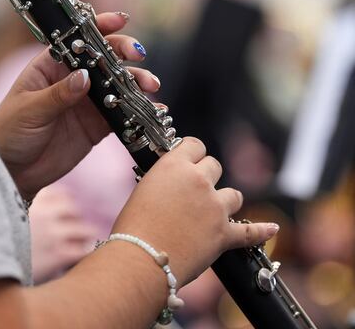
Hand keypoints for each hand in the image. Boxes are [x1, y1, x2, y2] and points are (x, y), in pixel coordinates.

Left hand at [0, 12, 158, 198]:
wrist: (13, 172)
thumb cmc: (9, 133)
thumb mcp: (30, 110)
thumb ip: (58, 94)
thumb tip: (84, 76)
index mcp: (50, 67)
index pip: (77, 40)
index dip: (98, 27)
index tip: (120, 21)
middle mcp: (71, 80)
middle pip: (103, 59)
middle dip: (124, 53)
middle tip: (139, 55)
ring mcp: (85, 103)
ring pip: (117, 86)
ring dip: (136, 82)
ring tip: (151, 86)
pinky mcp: (95, 126)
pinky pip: (121, 116)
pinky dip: (137, 113)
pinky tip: (153, 111)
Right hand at [29, 185, 97, 282]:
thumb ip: (14, 211)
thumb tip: (24, 211)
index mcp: (28, 200)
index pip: (57, 192)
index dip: (60, 203)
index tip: (58, 212)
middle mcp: (44, 213)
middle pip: (73, 209)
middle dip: (72, 219)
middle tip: (68, 231)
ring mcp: (53, 234)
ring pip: (84, 229)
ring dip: (82, 237)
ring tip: (76, 246)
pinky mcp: (59, 255)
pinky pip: (82, 251)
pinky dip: (81, 254)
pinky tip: (72, 261)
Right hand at [112, 137, 278, 285]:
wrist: (141, 259)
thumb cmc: (132, 228)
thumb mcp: (142, 191)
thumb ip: (163, 183)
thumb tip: (171, 189)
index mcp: (173, 166)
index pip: (195, 145)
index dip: (193, 154)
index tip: (190, 161)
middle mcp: (197, 181)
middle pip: (215, 165)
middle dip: (206, 176)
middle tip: (194, 192)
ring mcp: (214, 207)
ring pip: (233, 194)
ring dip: (224, 201)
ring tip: (212, 213)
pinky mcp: (224, 234)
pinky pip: (250, 231)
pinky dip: (261, 231)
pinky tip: (272, 228)